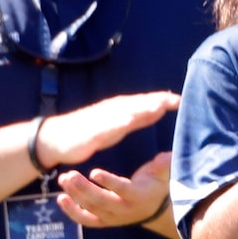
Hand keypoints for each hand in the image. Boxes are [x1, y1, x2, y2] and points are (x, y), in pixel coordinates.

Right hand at [36, 90, 178, 169]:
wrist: (56, 138)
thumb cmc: (91, 131)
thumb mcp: (120, 124)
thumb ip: (139, 117)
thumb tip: (159, 108)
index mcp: (120, 109)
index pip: (144, 102)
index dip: (162, 100)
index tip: (181, 100)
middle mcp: (111, 111)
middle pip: (137, 104)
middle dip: (156, 101)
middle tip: (175, 99)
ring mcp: (100, 120)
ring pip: (124, 112)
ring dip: (141, 108)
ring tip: (158, 106)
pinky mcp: (90, 132)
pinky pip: (105, 127)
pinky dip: (117, 122)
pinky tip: (127, 120)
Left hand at [57, 149, 171, 228]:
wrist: (153, 210)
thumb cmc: (155, 186)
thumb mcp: (163, 174)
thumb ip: (164, 165)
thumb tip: (167, 156)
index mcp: (137, 196)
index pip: (122, 190)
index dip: (109, 182)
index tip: (94, 172)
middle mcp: (124, 209)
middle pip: (101, 201)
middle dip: (83, 188)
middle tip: (69, 175)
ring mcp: (112, 217)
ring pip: (90, 208)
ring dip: (75, 195)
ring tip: (63, 179)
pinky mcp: (103, 221)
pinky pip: (86, 219)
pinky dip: (72, 211)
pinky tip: (61, 198)